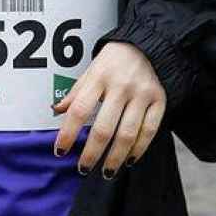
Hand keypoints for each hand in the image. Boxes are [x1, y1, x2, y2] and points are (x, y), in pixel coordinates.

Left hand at [51, 41, 165, 177]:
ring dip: (115, 158)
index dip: (68, 133)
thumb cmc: (114, 60)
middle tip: (83, 168)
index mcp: (99, 76)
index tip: (60, 151)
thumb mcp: (91, 69)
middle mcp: (121, 86)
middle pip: (104, 128)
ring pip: (127, 134)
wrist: (148, 44)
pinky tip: (129, 160)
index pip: (79, 110)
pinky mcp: (159, 100)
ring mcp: (141, 94)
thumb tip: (57, 110)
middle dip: (92, 153)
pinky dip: (139, 149)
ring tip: (106, 172)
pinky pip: (149, 130)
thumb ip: (76, 92)